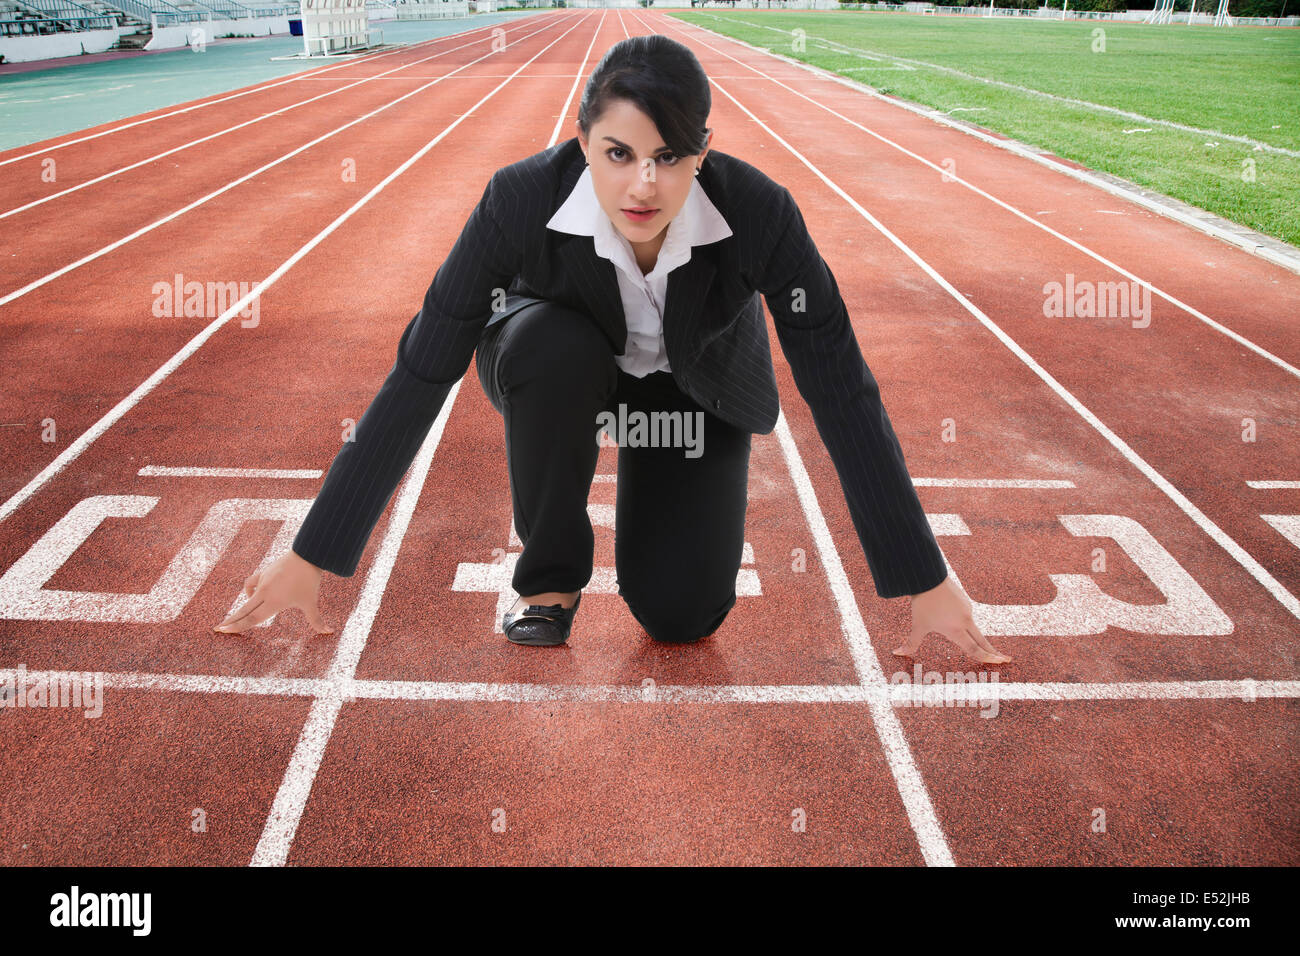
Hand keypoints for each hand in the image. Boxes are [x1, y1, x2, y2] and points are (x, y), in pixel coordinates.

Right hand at [213, 549, 333, 634]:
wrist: (307, 555)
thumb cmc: (309, 580)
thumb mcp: (311, 603)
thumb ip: (316, 620)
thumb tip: (329, 632)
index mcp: (273, 602)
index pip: (252, 619)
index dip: (237, 626)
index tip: (224, 631)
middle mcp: (264, 593)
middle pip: (244, 611)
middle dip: (230, 621)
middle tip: (218, 628)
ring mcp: (263, 581)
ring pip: (247, 598)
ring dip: (240, 607)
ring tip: (235, 616)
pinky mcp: (264, 572)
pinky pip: (251, 583)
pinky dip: (250, 590)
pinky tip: (252, 594)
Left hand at [892, 574, 1010, 664]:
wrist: (928, 577)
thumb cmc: (922, 603)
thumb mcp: (917, 625)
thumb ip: (910, 643)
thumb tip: (897, 653)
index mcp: (956, 630)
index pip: (975, 649)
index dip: (988, 658)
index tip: (1000, 662)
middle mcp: (965, 621)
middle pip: (982, 641)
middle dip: (994, 652)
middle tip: (1006, 660)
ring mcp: (967, 610)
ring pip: (972, 628)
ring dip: (974, 636)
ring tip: (958, 630)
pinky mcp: (965, 601)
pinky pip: (966, 616)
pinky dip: (963, 622)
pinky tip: (949, 615)